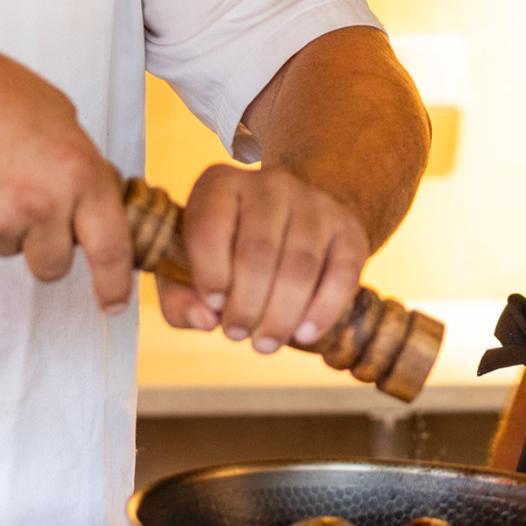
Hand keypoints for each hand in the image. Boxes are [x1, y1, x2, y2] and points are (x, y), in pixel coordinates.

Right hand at [0, 22, 134, 312]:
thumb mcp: (60, 118)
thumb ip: (80, 169)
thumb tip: (91, 208)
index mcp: (78, 171)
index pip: (110, 246)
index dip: (115, 282)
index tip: (115, 302)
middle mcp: (42, 203)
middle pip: (54, 265)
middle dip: (47, 249)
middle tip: (31, 207)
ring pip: (11, 249)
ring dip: (6, 225)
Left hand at [155, 162, 369, 351]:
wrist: (287, 226)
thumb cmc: (226, 256)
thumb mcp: (187, 269)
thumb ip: (178, 299)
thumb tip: (203, 318)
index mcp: (219, 185)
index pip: (210, 225)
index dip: (209, 273)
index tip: (213, 306)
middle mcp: (268, 183)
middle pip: (258, 250)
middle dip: (246, 305)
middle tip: (238, 334)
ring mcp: (313, 201)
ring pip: (300, 264)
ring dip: (281, 315)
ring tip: (266, 343)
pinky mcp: (347, 226)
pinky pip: (343, 272)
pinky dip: (324, 309)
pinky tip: (304, 333)